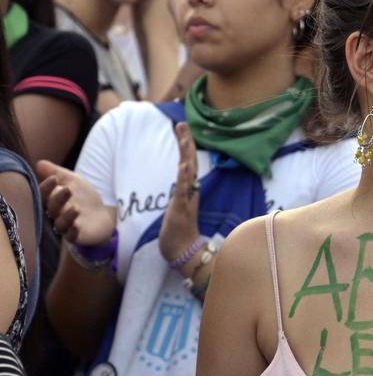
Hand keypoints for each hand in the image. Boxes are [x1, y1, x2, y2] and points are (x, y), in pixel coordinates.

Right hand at [36, 160, 115, 245]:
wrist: (102, 216)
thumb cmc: (84, 197)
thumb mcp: (73, 181)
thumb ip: (57, 172)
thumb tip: (39, 163)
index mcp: (51, 200)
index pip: (43, 195)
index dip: (46, 187)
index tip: (54, 179)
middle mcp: (55, 215)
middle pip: (51, 208)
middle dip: (58, 199)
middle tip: (68, 190)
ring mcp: (65, 227)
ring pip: (60, 223)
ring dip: (66, 216)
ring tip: (75, 207)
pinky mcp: (76, 236)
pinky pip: (71, 236)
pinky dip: (73, 231)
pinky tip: (77, 226)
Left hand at [159, 122, 200, 265]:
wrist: (183, 251)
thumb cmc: (178, 231)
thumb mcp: (177, 206)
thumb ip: (180, 193)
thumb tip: (180, 182)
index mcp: (188, 189)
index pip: (187, 162)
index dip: (186, 145)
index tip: (182, 127)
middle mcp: (191, 191)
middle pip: (190, 162)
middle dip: (186, 142)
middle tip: (182, 124)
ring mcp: (187, 199)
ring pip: (188, 173)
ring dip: (187, 154)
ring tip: (185, 137)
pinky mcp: (182, 209)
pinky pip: (184, 191)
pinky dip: (185, 177)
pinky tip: (185, 165)